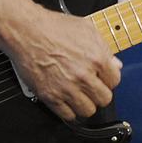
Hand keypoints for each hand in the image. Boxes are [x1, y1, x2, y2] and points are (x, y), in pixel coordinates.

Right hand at [3, 8, 121, 121]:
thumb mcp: (86, 29)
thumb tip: (115, 64)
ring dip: (85, 103)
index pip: (114, 81)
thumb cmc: (53, 27)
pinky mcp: (50, 96)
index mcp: (96, 58)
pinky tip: (66, 99)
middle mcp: (83, 75)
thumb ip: (104, 48)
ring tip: (78, 94)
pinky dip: (68, 110)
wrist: (26, 30)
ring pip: (88, 111)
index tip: (102, 78)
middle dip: (99, 93)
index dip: (108, 79)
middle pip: (104, 99)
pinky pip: (68, 115)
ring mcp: (66, 88)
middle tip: (91, 87)